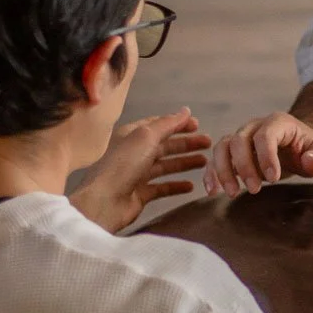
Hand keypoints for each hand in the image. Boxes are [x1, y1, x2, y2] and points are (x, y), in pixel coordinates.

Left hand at [71, 108, 210, 232]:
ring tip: (204, 162)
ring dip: (184, 162)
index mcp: (131, 135)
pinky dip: (176, 185)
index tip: (198, 125)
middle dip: (186, 143)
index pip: (158, 125)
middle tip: (207, 144)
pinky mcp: (140, 194)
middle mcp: (133, 152)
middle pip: (164, 145)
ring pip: (165, 165)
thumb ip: (167, 124)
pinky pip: (161, 187)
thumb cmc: (123, 165)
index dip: (177, 124)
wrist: (105, 201)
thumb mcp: (146, 137)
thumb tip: (185, 111)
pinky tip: (191, 186)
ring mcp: (136, 174)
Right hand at [204, 111, 312, 197]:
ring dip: (223, 170)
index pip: (265, 135)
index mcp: (278, 123)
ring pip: (222, 147)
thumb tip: (309, 163)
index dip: (266, 156)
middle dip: (244, 166)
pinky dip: (211, 173)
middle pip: (239, 140)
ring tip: (231, 193)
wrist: (298, 145)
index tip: (273, 179)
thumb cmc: (309, 149)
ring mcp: (241, 137)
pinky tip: (213, 191)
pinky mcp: (232, 151)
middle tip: (255, 190)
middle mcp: (254, 126)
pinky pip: (216, 158)